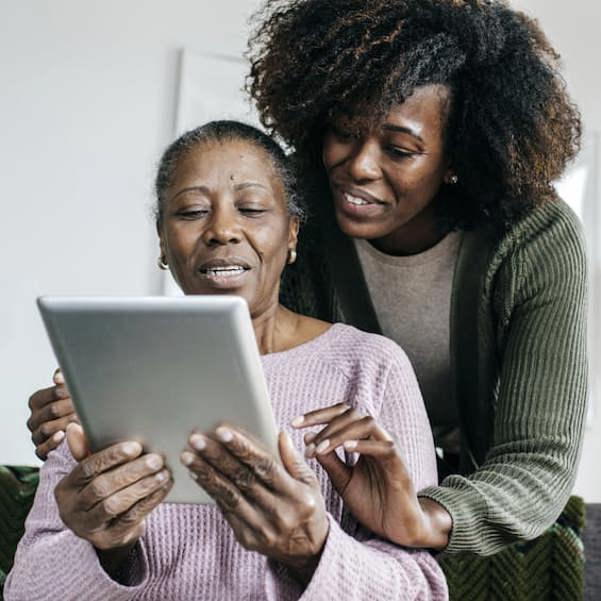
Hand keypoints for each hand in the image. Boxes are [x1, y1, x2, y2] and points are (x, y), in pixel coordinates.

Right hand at [27, 368, 78, 458]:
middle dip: (72, 407)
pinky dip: (52, 442)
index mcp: (37, 400)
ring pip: (47, 428)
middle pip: (52, 410)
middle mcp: (34, 418)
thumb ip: (64, 378)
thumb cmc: (73, 406)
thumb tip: (58, 377)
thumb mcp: (69, 390)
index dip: (71, 392)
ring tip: (82, 420)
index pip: (54, 393)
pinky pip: (42, 448)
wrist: (78, 430)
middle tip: (87, 406)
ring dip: (67, 424)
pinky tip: (63, 435)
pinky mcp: (40, 450)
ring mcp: (36, 435)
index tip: (84, 392)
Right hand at [55, 424, 171, 576]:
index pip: (87, 468)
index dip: (111, 457)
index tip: (135, 446)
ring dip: (142, 486)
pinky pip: (130, 519)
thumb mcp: (91, 472)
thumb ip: (86, 450)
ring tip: (162, 473)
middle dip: (132, 471)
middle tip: (156, 459)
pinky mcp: (108, 540)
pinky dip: (149, 501)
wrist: (105, 527)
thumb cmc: (99, 489)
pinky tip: (163, 487)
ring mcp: (88, 528)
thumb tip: (74, 426)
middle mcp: (71, 510)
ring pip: (115, 505)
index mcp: (65, 488)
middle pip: (102, 487)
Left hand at [180, 425, 328, 583]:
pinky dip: (211, 490)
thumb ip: (293, 459)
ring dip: (206, 473)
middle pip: (242, 479)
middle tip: (196, 439)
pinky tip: (198, 475)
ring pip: (228, 495)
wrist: (309, 552)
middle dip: (217, 457)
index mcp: (296, 495)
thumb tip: (279, 434)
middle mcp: (278, 513)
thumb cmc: (309, 508)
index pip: (265, 466)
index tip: (222, 431)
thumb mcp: (311, 483)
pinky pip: (225, 510)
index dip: (242, 448)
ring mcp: (261, 528)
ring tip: (188, 456)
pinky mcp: (246, 538)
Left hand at [292, 403, 451, 549]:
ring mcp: (389, 449)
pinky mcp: (400, 466)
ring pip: (367, 424)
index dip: (317, 415)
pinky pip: (384, 447)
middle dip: (325, 424)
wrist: (397, 530)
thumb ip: (328, 460)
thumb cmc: (372, 503)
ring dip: (340, 434)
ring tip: (321, 449)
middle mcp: (376, 439)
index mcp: (362, 439)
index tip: (294, 423)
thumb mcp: (342, 480)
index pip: (340, 414)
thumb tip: (307, 436)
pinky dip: (364, 445)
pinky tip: (346, 449)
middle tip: (308, 444)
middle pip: (352, 414)